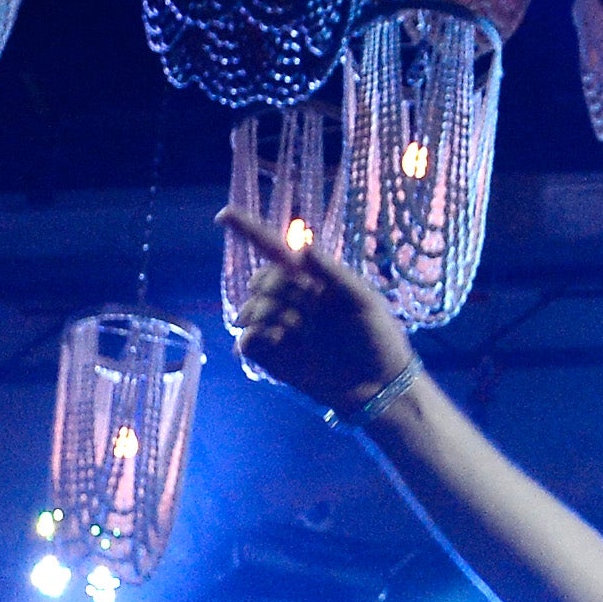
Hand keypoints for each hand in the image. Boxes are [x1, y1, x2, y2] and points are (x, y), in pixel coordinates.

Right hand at [217, 206, 401, 413]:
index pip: (274, 250)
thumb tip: (303, 246)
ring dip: (267, 315)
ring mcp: (281, 329)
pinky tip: (278, 341)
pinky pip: (247, 341)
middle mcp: (292, 301)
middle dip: (272, 288)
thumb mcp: (363, 300)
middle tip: (303, 309)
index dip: (247, 231)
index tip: (222, 214)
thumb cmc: (377, 338)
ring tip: (296, 331)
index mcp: (312, 281)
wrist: (379, 387)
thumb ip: (333, 273)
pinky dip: (253, 338)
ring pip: (250, 310)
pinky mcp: (273, 358)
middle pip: (260, 281)